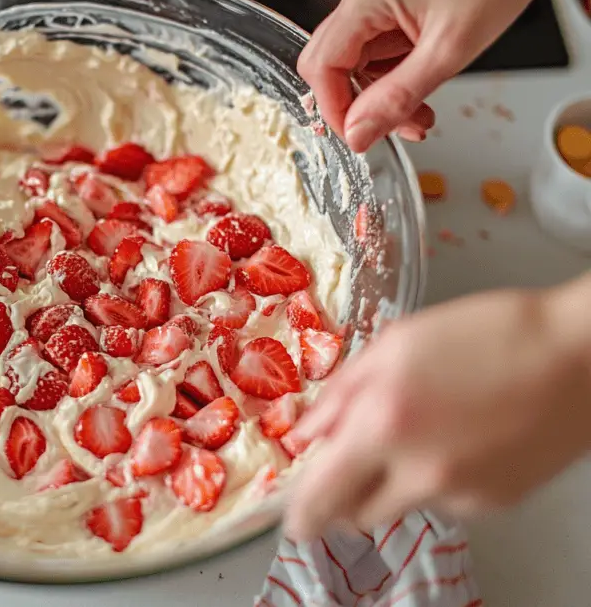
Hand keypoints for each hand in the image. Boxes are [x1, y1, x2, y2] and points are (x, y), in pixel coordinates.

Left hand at [283, 285, 590, 539]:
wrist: (576, 356)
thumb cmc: (487, 334)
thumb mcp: (396, 345)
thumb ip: (341, 392)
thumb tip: (307, 433)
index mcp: (383, 425)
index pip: (322, 495)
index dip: (302, 514)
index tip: (293, 521)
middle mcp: (418, 471)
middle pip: (356, 514)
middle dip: (344, 497)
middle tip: (352, 463)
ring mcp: (460, 494)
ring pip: (401, 506)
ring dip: (393, 483)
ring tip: (425, 429)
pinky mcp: (494, 503)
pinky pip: (446, 501)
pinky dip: (439, 479)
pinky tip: (462, 437)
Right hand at [297, 0, 548, 150]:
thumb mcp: (447, 55)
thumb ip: (396, 98)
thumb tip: (358, 133)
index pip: (322, 64)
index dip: (334, 107)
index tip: (357, 135)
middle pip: (329, 65)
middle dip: (357, 105)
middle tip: (387, 127)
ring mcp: (370, 1)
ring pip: (351, 67)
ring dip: (377, 98)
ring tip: (415, 114)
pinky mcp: (382, 11)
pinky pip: (370, 58)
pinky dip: (389, 83)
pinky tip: (414, 94)